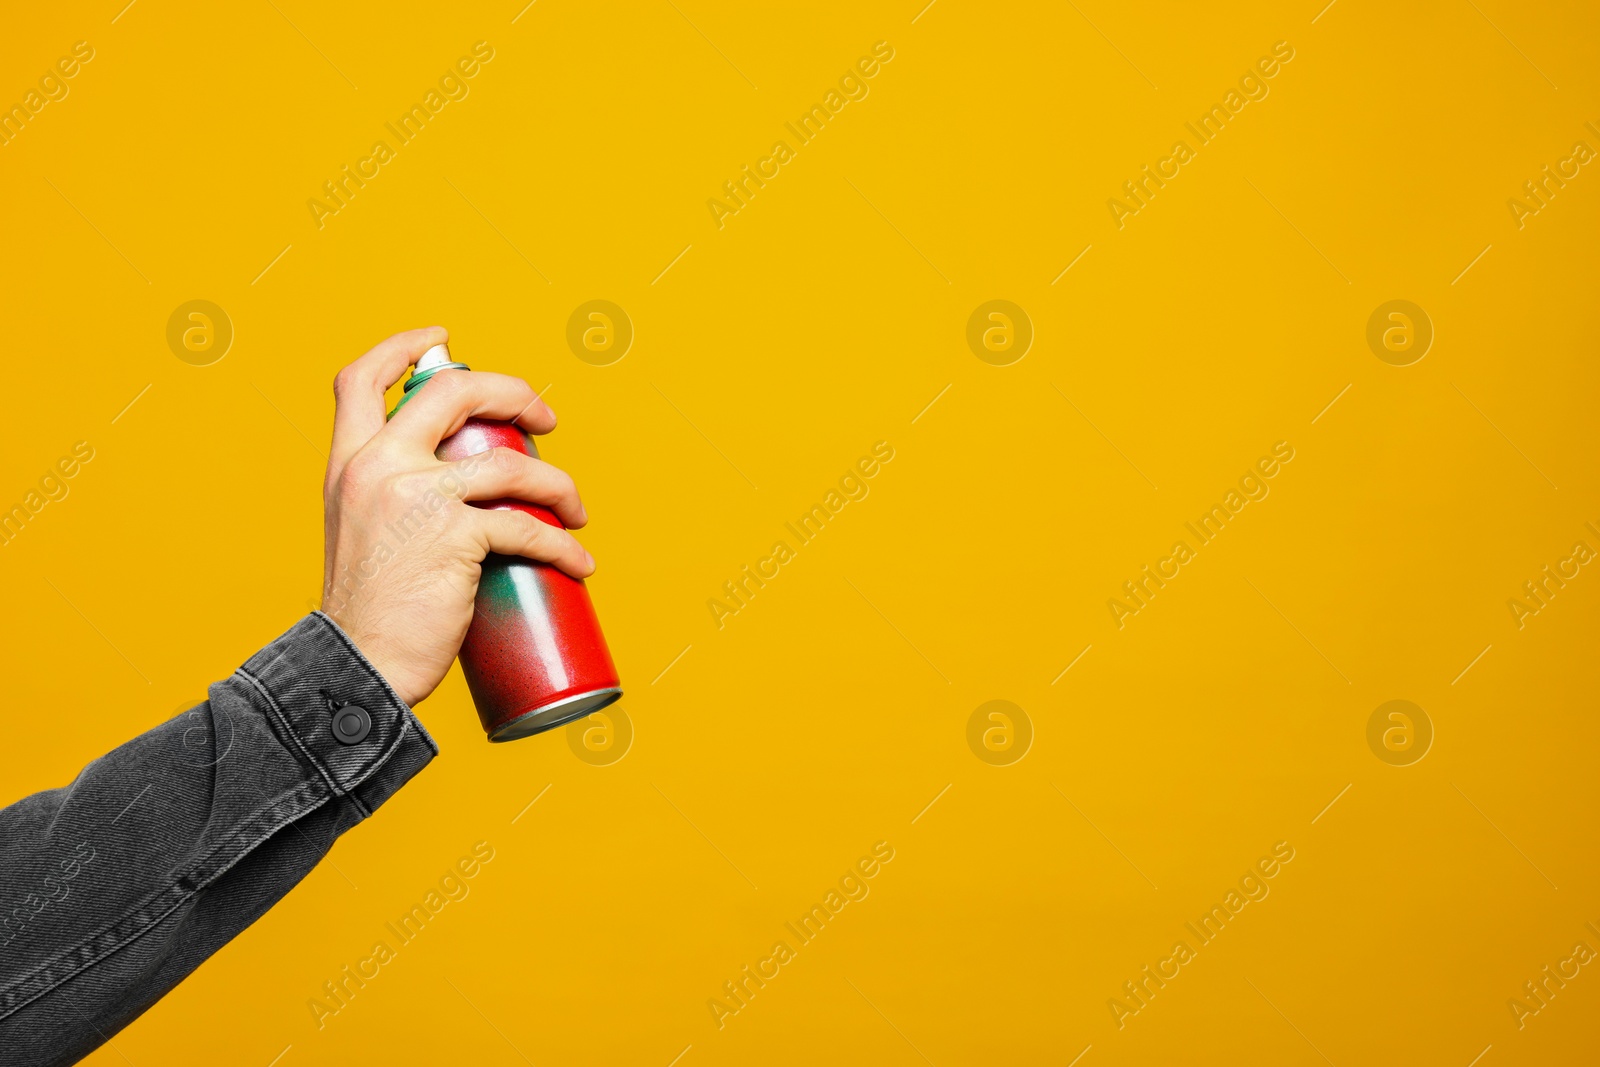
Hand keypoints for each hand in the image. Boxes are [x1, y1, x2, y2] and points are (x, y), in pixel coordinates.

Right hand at [319, 327, 594, 706]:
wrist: (354, 667)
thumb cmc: (368, 614)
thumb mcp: (358, 534)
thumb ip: (389, 499)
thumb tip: (456, 491)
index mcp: (347, 463)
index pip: (361, 379)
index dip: (403, 347)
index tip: (442, 337)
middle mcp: (378, 467)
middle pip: (455, 393)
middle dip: (514, 394)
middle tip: (546, 420)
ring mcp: (417, 497)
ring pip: (513, 465)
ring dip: (560, 486)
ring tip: (575, 512)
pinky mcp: (454, 536)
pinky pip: (528, 528)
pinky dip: (564, 547)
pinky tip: (579, 564)